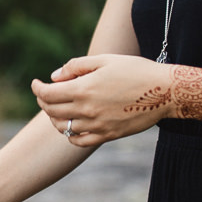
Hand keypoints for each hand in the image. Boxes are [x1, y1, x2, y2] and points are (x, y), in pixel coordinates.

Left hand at [31, 54, 173, 147]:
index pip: (47, 94)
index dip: (36, 88)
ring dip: (54, 117)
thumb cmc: (136, 70)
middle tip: (45, 94)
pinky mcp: (107, 136)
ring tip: (58, 108)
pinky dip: (69, 134)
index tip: (36, 83)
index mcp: (84, 88)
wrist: (165, 92)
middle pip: (51, 111)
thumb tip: (54, 77)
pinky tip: (72, 124)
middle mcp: (87, 109)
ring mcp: (97, 125)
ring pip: (63, 127)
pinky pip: (79, 141)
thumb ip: (76, 66)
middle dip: (43, 101)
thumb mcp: (105, 60)